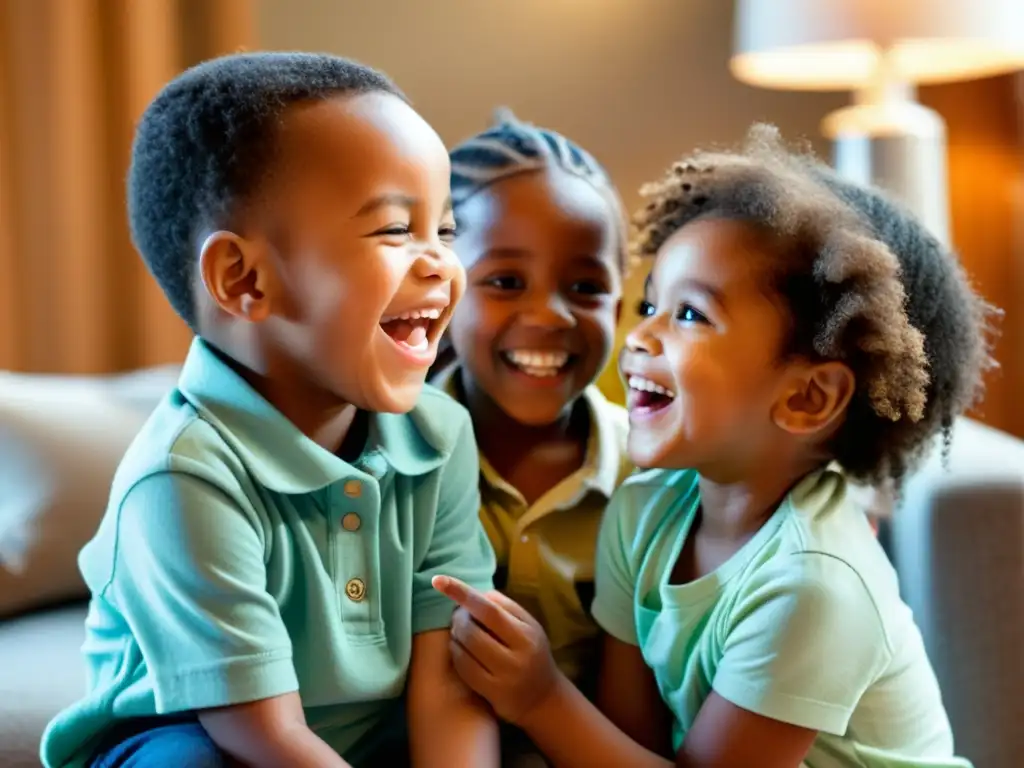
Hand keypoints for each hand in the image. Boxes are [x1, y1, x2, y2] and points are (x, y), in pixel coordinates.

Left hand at [432, 575, 560, 725]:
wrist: (544, 699)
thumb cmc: (532, 654)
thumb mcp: (529, 627)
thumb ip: (506, 607)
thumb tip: (478, 594)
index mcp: (527, 635)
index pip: (489, 609)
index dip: (461, 593)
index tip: (437, 580)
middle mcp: (516, 657)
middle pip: (472, 629)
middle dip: (459, 618)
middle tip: (460, 615)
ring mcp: (503, 678)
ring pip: (464, 649)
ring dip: (455, 635)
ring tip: (461, 631)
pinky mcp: (491, 694)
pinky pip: (463, 669)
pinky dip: (456, 653)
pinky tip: (460, 649)